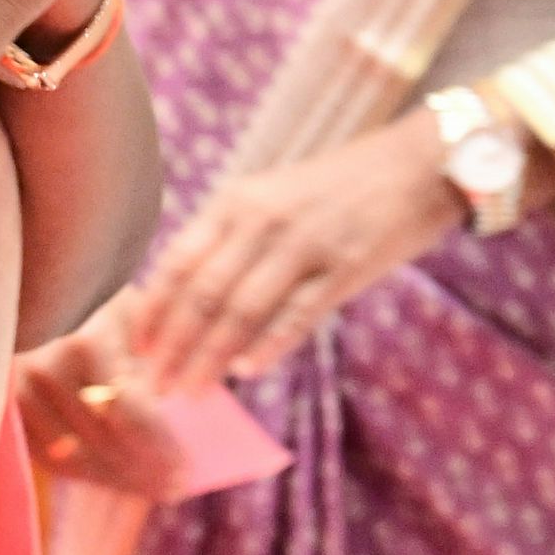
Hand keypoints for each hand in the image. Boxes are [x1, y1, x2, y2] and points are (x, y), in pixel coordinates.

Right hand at [15, 307, 198, 497]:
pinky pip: (50, 458)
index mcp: (84, 341)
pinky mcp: (3, 411)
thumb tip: (185, 423)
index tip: (188, 468)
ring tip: (155, 490)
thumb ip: (153, 364)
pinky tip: (118, 481)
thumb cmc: (101, 303)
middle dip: (145, 470)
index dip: (159, 446)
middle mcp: (44, 369)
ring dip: (119, 480)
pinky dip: (88, 474)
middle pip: (102, 440)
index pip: (128, 411)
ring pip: (76, 457)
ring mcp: (16, 393)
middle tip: (177, 488)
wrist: (38, 286)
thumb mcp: (134, 317)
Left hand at [126, 118, 462, 394]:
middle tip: (153, 387)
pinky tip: (246, 371)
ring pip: (242, 309)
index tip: (133, 350)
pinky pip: (296, 314)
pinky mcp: (345, 266)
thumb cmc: (343, 187)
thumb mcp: (276, 197)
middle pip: (202, 293)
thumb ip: (235, 240)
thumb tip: (191, 303)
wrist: (420, 163)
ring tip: (191, 391)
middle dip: (173, 346)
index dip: (152, 311)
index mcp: (239, 200)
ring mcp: (306, 242)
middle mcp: (265, 218)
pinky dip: (267, 346)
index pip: (178, 262)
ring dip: (210, 356)